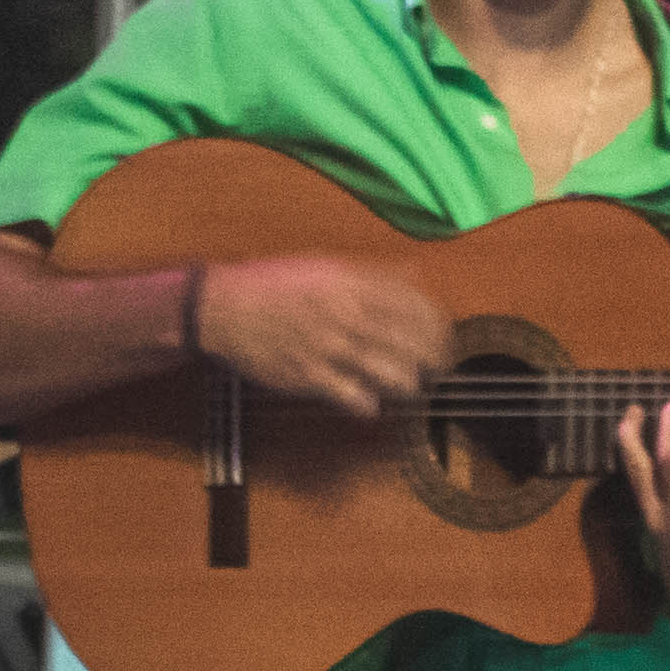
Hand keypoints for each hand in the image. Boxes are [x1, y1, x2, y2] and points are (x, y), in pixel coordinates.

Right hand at [192, 256, 449, 413]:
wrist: (224, 308)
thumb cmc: (273, 284)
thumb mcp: (326, 266)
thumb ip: (373, 273)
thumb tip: (414, 273)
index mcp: (353, 285)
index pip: (417, 307)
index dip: (440, 326)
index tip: (446, 335)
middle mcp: (348, 316)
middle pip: (414, 343)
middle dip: (436, 359)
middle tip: (439, 367)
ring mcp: (331, 349)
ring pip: (394, 375)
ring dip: (409, 383)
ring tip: (411, 385)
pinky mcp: (311, 378)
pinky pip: (358, 399)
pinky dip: (371, 404)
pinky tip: (370, 401)